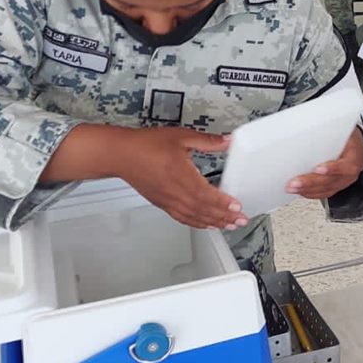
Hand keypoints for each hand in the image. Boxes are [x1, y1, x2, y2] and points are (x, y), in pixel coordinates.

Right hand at [113, 128, 249, 229]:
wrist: (121, 155)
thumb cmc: (146, 145)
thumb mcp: (181, 137)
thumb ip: (206, 141)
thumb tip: (227, 141)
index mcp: (181, 175)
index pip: (206, 194)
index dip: (222, 203)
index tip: (237, 206)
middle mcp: (175, 192)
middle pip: (203, 210)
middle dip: (224, 217)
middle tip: (241, 220)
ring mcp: (168, 200)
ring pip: (194, 217)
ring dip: (213, 223)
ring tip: (230, 225)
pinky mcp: (162, 204)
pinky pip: (183, 218)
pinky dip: (197, 223)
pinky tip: (207, 224)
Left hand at [287, 128, 362, 198]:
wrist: (353, 143)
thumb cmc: (347, 136)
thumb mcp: (343, 129)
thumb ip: (330, 131)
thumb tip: (309, 127)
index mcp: (355, 156)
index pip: (346, 166)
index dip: (333, 169)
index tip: (318, 169)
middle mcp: (349, 172)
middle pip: (331, 181)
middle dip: (311, 182)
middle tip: (295, 183)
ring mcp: (342, 181)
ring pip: (325, 189)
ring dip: (307, 190)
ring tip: (291, 188)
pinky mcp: (335, 186)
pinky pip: (322, 193)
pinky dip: (309, 193)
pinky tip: (299, 191)